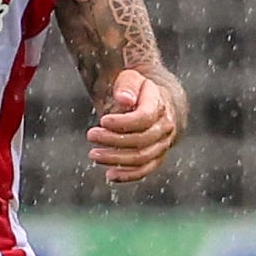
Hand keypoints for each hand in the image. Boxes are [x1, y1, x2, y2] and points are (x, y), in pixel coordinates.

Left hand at [88, 69, 177, 183]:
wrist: (158, 104)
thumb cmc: (139, 90)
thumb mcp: (132, 79)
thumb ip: (127, 86)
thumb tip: (124, 99)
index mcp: (160, 105)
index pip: (144, 118)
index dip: (123, 122)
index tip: (102, 120)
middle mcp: (165, 127)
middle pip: (141, 140)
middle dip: (113, 140)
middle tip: (91, 135)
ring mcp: (163, 144)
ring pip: (141, 158)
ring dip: (116, 159)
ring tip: (93, 154)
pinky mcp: (157, 158)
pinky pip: (144, 170)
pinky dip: (127, 176)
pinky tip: (109, 175)